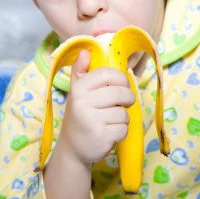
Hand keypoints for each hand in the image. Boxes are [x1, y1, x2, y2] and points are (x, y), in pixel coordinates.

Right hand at [58, 49, 135, 166]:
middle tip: (124, 103)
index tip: (123, 85)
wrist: (72, 147)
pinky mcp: (100, 137)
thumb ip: (80, 70)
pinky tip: (110, 132)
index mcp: (79, 88)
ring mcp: (91, 120)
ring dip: (123, 117)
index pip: (107, 74)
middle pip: (120, 93)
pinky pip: (123, 129)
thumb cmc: (80, 114)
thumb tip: (84, 51)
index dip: (121, 78)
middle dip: (128, 98)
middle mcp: (82, 102)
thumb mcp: (77, 91)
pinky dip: (121, 132)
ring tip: (112, 120)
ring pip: (123, 113)